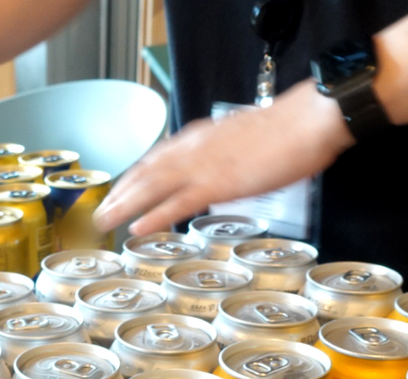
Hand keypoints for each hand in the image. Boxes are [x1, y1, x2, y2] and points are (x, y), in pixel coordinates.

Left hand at [93, 81, 355, 236]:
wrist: (307, 121)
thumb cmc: (286, 131)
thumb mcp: (245, 140)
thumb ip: (225, 155)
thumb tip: (222, 171)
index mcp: (200, 138)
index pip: (157, 158)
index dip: (134, 176)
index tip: (119, 191)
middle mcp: (193, 149)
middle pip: (146, 172)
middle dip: (120, 193)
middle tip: (100, 213)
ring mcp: (203, 166)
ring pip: (151, 187)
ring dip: (124, 205)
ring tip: (104, 222)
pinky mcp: (217, 183)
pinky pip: (176, 202)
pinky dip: (153, 216)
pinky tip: (136, 228)